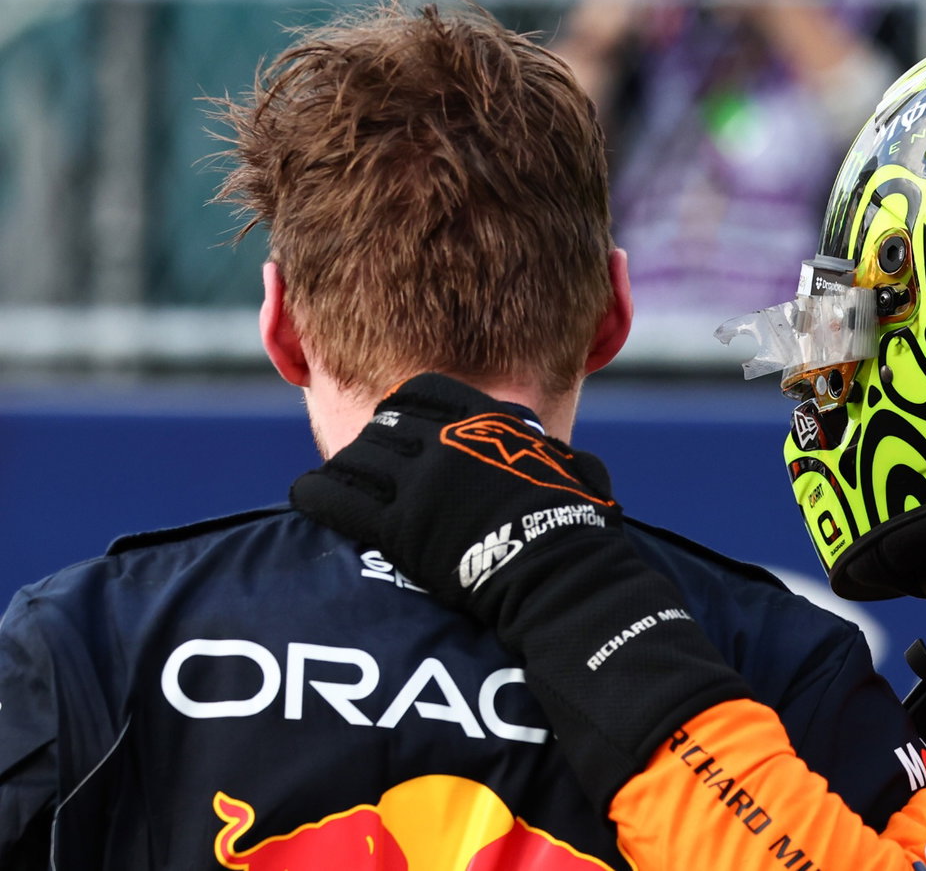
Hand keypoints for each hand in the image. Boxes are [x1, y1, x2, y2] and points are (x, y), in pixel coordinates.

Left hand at [290, 373, 750, 804]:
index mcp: (486, 421)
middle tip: (367, 465)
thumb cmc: (579, 528)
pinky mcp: (395, 523)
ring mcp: (417, 479)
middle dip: (372, 443)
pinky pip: (337, 498)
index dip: (404, 409)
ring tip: (332, 482)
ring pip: (355, 458)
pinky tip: (306, 497)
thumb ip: (552, 457)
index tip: (399, 424)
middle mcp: (445, 440)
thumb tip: (565, 462)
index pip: (425, 393)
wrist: (557, 572)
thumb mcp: (575, 471)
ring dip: (344, 469)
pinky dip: (317, 494)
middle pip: (384, 426)